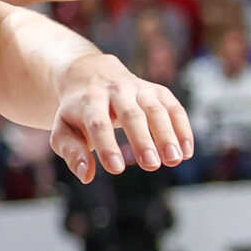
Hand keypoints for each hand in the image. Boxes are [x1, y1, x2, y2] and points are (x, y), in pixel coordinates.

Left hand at [48, 53, 192, 181]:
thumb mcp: (63, 130)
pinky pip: (174, 108)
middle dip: (142, 140)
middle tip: (151, 165)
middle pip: (132, 115)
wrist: (93, 74)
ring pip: (156, 111)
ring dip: (167, 135)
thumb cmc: (77, 112)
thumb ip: (72, 153)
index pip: (99, 123)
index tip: (116, 169)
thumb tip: (86, 175)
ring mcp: (140, 89)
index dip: (107, 146)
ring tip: (174, 160)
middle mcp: (117, 91)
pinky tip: (187, 151)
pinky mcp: (159, 91)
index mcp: (89, 100)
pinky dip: (183, 129)